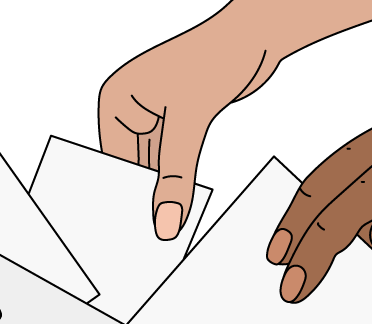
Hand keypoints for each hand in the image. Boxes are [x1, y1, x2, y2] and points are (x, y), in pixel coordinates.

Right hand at [100, 5, 281, 239]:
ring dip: (165, 195)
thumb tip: (166, 225)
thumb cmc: (216, 59)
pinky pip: (175, 164)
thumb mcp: (190, 121)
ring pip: (156, 169)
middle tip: (152, 240)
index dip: (124, 198)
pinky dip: (181, 184)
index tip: (133, 234)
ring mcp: (155, 117)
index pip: (115, 162)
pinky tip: (182, 209)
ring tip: (167, 232)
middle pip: (134, 168)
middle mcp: (131, 109)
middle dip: (145, 199)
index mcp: (117, 101)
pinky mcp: (180, 124)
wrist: (256, 35)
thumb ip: (175, 176)